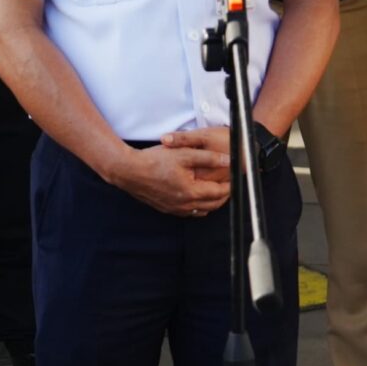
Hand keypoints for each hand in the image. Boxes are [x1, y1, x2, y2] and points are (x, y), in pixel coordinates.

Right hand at [114, 129, 231, 215]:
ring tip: (217, 188)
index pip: (219, 193)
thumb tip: (229, 160)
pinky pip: (190, 211)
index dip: (230, 185)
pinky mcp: (167, 209)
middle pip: (213, 204)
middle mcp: (185, 205)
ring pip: (202, 210)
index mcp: (191, 192)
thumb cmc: (155, 161)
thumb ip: (209, 157)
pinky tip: (198, 194)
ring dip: (212, 201)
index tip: (236, 177)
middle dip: (225, 195)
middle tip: (231, 184)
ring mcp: (175, 209)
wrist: (129, 172)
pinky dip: (199, 204)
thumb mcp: (184, 154)